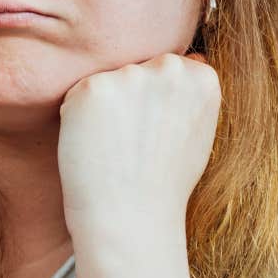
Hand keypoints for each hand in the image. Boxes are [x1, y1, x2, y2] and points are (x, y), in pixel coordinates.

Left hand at [58, 51, 220, 241]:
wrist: (130, 217)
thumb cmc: (163, 183)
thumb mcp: (198, 132)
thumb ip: (190, 93)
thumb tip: (190, 60)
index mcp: (202, 76)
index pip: (166, 71)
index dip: (154, 105)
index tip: (156, 135)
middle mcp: (170, 67)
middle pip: (134, 71)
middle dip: (128, 100)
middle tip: (132, 144)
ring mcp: (130, 75)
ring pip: (105, 82)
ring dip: (102, 108)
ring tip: (115, 147)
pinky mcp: (93, 87)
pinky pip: (77, 95)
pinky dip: (76, 117)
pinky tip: (94, 146)